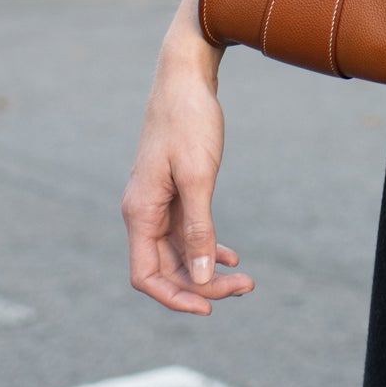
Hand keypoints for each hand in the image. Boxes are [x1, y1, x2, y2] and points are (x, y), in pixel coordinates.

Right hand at [123, 20, 253, 315]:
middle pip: (167, 268)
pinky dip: (207, 246)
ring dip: (208, 269)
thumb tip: (202, 278)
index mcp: (140, 212)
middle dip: (202, 285)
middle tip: (245, 287)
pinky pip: (186, 232)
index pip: (146, 276)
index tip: (208, 309)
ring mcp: (157, 203)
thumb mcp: (199, 176)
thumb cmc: (189, 121)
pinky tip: (231, 256)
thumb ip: (200, 229)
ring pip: (180, 252)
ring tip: (245, 278)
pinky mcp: (173, 191)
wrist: (186, 77)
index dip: (174, 298)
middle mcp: (143, 212)